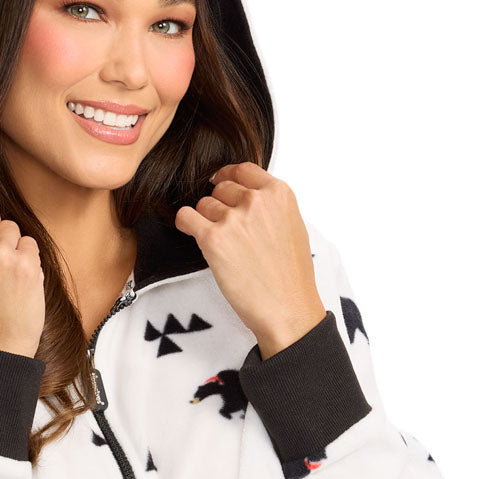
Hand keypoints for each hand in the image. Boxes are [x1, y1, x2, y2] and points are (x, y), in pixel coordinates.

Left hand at [174, 163, 326, 358]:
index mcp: (279, 193)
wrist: (287, 309)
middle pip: (220, 188)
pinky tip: (192, 232)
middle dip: (219, 205)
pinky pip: (186, 217)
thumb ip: (271, 205)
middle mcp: (256, 201)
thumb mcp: (293, 226)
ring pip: (203, 205)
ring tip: (221, 244)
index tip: (220, 184)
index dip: (227, 177)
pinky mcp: (213, 238)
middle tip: (228, 230)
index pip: (243, 169)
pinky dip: (185, 223)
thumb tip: (247, 195)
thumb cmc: (291, 276)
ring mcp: (234, 218)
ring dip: (205, 220)